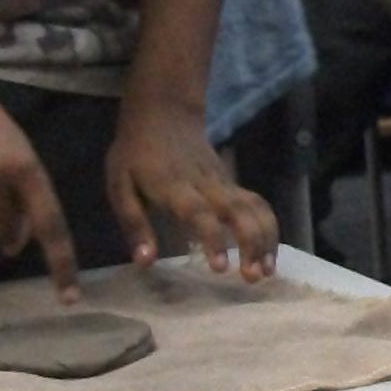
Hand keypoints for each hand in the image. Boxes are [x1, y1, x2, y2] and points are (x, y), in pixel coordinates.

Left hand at [105, 92, 276, 282]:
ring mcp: (224, 182)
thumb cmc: (136, 154)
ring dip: (266, 239)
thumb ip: (134, 224)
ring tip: (267, 272)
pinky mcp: (233, 184)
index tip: (221, 268)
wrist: (164, 113)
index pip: (199, 214)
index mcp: (174, 187)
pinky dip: (269, 229)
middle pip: (239, 211)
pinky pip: (258, 205)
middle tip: (253, 277)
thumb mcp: (120, 186)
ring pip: (255, 207)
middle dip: (251, 244)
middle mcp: (206, 185)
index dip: (212, 239)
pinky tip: (269, 254)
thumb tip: (145, 262)